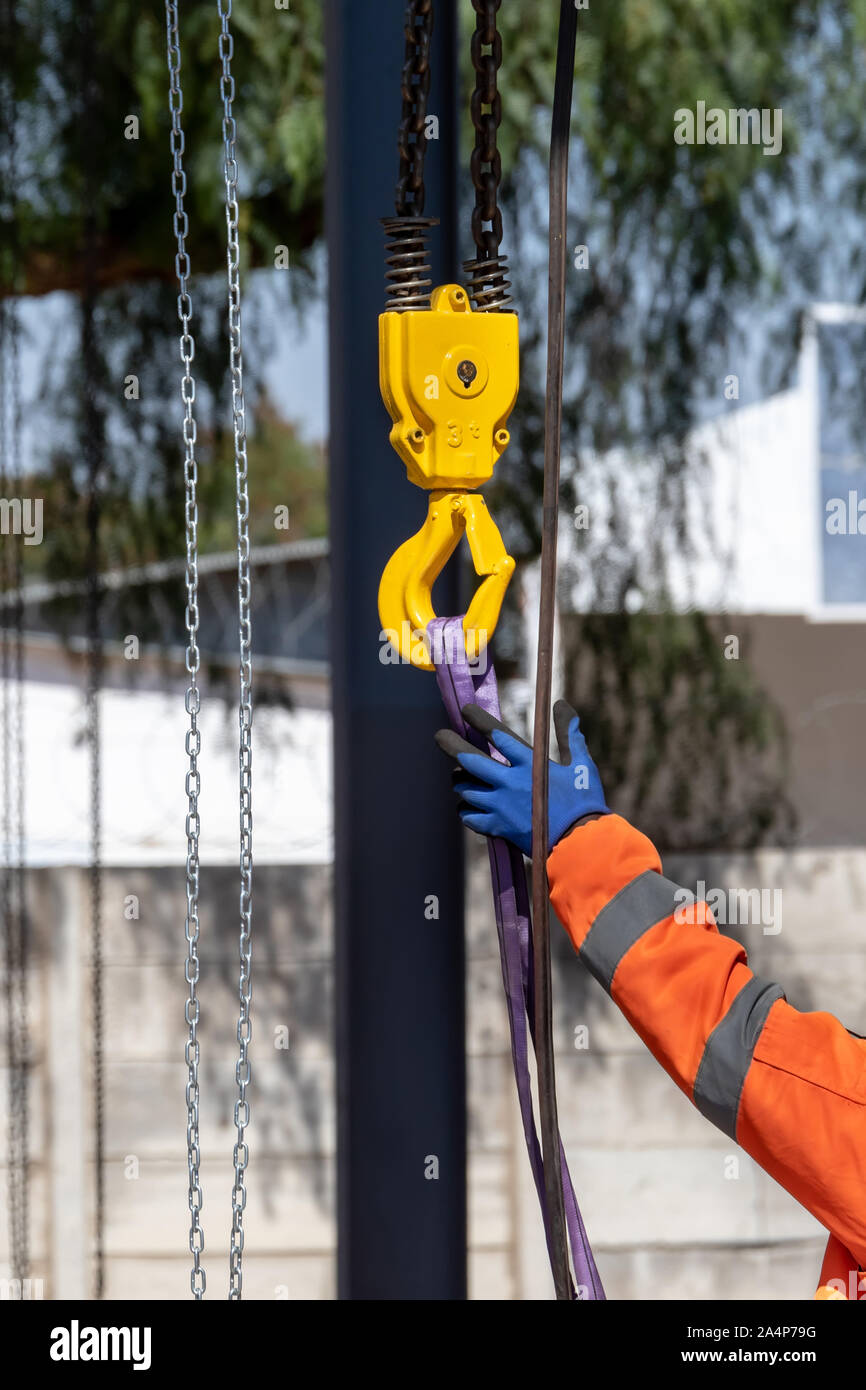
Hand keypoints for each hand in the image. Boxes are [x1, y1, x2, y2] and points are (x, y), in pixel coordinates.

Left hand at [435, 700, 609, 856]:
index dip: (479, 721)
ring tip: (457, 776)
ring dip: (461, 781)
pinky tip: (467, 807)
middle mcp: (509, 782)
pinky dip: (466, 810)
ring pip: (467, 789)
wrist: (580, 844)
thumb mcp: (581, 764)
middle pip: (471, 760)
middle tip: (439, 736)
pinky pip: (470, 817)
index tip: (465, 711)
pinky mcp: (498, 827)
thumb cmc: (583, 802)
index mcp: (529, 764)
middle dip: (452, 745)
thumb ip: (569, 734)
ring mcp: (501, 806)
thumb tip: (561, 704)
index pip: (498, 736)